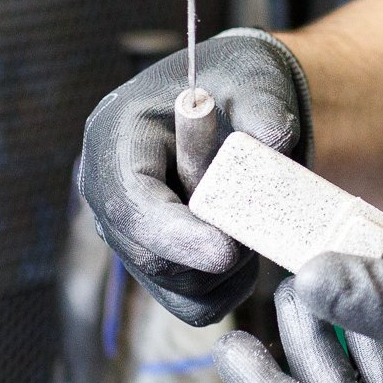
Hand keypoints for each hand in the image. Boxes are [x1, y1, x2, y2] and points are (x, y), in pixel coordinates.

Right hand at [78, 28, 310, 325]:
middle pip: (150, 257)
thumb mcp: (255, 79)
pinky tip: (249, 243)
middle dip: (213, 253)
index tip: (227, 251)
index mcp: (116, 137)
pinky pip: (195, 304)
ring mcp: (128, 235)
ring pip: (178, 288)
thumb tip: (274, 141)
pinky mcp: (156, 265)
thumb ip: (263, 106)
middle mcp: (109, 193)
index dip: (174, 234)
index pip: (129, 202)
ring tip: (257, 218)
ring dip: (229, 269)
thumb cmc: (238, 85)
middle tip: (265, 225)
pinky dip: (231, 287)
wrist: (238, 104)